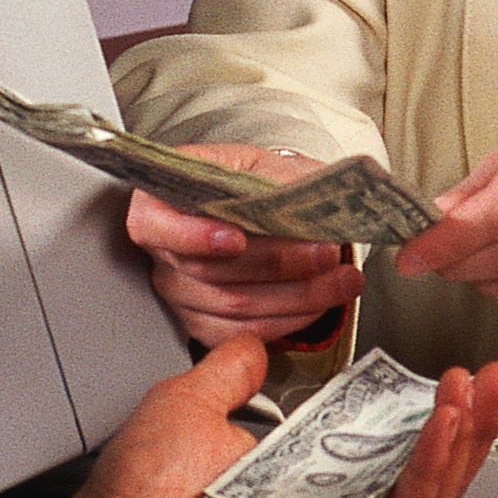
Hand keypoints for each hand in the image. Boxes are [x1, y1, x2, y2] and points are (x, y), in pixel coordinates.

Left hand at [63, 335, 497, 497]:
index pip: (388, 444)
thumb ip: (236, 370)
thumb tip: (260, 342)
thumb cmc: (139, 485)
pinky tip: (443, 427)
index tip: (459, 370)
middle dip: (468, 423)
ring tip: (479, 394)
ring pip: (423, 495)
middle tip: (494, 378)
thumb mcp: (193, 399)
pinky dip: (425, 468)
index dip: (431, 410)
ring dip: (459, 441)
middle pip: (423, 470)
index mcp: (304, 475)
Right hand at [123, 143, 363, 345]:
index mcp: (161, 201)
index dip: (192, 236)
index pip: (153, 224)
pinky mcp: (205, 324)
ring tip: (343, 278)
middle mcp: (163, 251)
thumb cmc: (256, 183)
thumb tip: (309, 199)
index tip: (235, 239)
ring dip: (298, 295)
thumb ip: (279, 179)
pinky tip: (323, 300)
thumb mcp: (265, 164)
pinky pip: (245, 334)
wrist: (267, 207)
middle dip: (276, 263)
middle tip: (325, 251)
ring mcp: (181, 292)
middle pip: (207, 270)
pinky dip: (292, 319)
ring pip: (233, 307)